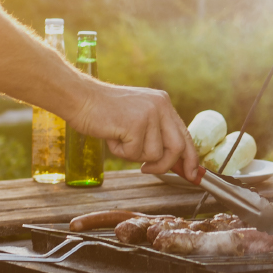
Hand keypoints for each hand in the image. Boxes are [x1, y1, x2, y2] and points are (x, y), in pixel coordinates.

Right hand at [66, 82, 201, 182]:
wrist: (80, 98)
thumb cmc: (104, 112)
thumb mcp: (137, 116)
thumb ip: (155, 133)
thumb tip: (172, 161)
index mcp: (163, 103)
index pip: (185, 135)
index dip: (191, 158)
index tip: (192, 174)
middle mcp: (161, 106)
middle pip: (178, 147)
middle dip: (166, 165)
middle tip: (146, 169)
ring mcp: (149, 114)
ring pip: (154, 154)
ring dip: (134, 155)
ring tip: (119, 139)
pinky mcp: (136, 124)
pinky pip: (134, 154)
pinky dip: (120, 152)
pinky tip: (111, 136)